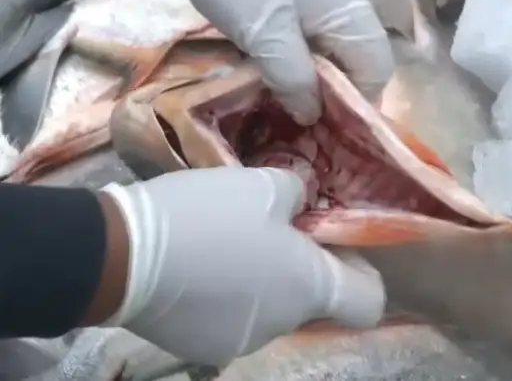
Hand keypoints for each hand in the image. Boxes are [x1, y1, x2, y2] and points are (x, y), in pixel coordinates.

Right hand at [100, 167, 384, 365]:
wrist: (123, 254)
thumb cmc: (209, 215)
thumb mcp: (264, 184)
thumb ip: (299, 193)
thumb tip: (302, 203)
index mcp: (311, 288)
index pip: (366, 302)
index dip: (361, 274)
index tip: (335, 247)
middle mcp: (285, 324)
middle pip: (311, 299)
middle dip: (297, 266)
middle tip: (268, 229)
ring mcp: (241, 342)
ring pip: (269, 308)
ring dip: (258, 282)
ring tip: (223, 246)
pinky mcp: (201, 348)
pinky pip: (229, 319)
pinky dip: (223, 298)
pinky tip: (198, 268)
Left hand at [151, 0, 393, 124]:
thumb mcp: (263, 35)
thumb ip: (294, 79)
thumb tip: (313, 114)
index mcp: (354, 2)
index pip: (377, 67)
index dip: (355, 100)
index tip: (322, 121)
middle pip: (359, 52)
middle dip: (332, 84)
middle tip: (297, 108)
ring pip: (338, 37)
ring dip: (315, 65)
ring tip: (282, 82)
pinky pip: (321, 19)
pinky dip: (304, 42)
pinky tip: (276, 50)